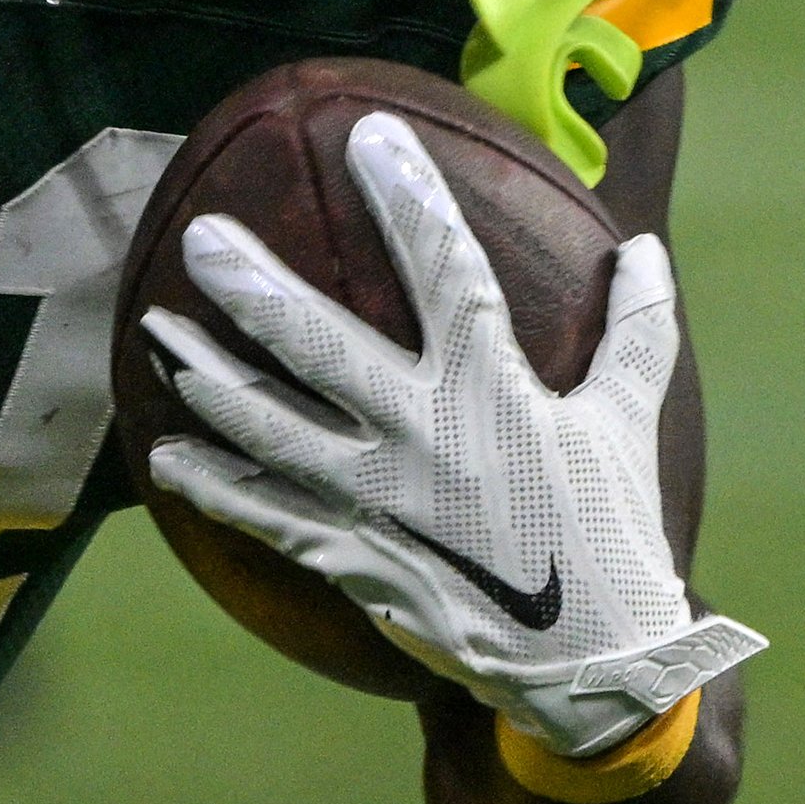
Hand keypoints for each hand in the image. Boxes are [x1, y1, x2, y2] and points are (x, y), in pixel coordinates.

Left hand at [140, 111, 763, 758]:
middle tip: (202, 238)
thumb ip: (636, 333)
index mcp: (497, 392)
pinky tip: (164, 451)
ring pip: (269, 427)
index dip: (409, 198)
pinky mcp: (351, 555)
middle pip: (320, 347)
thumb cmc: (612, 534)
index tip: (370, 134)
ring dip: (208, 376)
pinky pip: (264, 514)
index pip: (448, 270)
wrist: (590, 669)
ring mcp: (378, 500)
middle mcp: (426, 438)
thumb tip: (646, 248)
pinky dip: (211, 483)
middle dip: (254, 288)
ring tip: (158, 326)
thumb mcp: (629, 424)